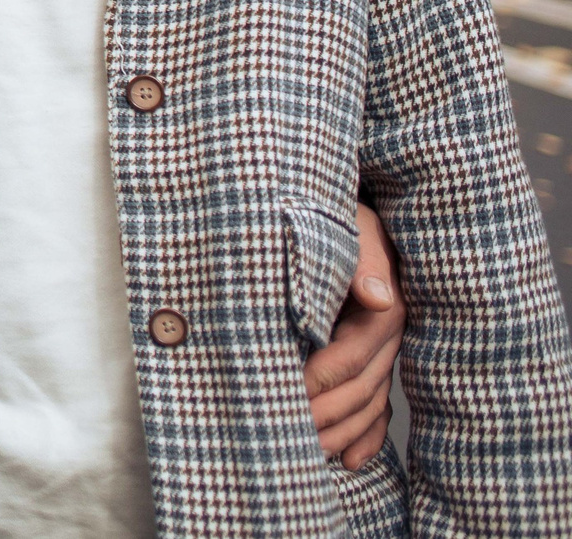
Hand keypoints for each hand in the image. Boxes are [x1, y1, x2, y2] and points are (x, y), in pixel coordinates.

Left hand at [306, 201, 402, 467]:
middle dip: (324, 415)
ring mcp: (386, 349)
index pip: (348, 356)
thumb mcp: (350, 227)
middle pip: (359, 388)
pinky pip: (379, 403)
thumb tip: (378, 297)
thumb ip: (360, 261)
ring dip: (342, 431)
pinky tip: (349, 459)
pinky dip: (367, 435)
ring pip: (369, 402)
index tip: (285, 391)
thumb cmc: (339, 216)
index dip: (317, 379)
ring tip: (309, 453)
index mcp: (383, 307)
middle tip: (287, 434)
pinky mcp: (376, 356)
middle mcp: (389, 334)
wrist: (354, 213)